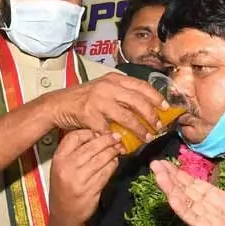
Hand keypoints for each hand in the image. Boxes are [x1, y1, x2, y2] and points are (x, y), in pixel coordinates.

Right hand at [50, 72, 168, 143]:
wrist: (58, 104)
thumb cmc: (83, 98)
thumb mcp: (104, 89)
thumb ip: (122, 93)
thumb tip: (145, 105)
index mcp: (114, 79)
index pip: (142, 86)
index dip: (156, 97)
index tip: (166, 108)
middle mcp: (108, 87)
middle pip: (138, 102)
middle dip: (152, 116)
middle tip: (158, 127)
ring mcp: (98, 100)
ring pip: (127, 117)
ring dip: (139, 130)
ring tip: (146, 138)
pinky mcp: (90, 115)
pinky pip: (108, 131)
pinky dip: (118, 140)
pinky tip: (124, 146)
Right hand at [50, 130, 121, 225]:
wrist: (64, 214)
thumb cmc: (64, 188)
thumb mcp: (62, 168)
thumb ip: (74, 152)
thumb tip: (96, 136)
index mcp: (59, 159)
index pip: (74, 137)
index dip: (89, 132)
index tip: (99, 132)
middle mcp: (67, 167)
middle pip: (91, 146)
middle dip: (107, 140)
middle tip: (116, 137)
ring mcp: (80, 179)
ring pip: (102, 158)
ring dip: (113, 152)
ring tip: (118, 148)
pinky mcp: (91, 189)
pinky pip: (107, 172)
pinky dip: (113, 165)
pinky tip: (115, 162)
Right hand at [151, 146, 224, 225]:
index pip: (199, 186)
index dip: (183, 175)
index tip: (167, 163)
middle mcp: (216, 212)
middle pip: (189, 193)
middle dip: (172, 180)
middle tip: (155, 165)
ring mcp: (215, 224)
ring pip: (189, 205)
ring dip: (172, 191)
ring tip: (157, 175)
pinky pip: (198, 221)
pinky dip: (184, 210)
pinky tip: (172, 198)